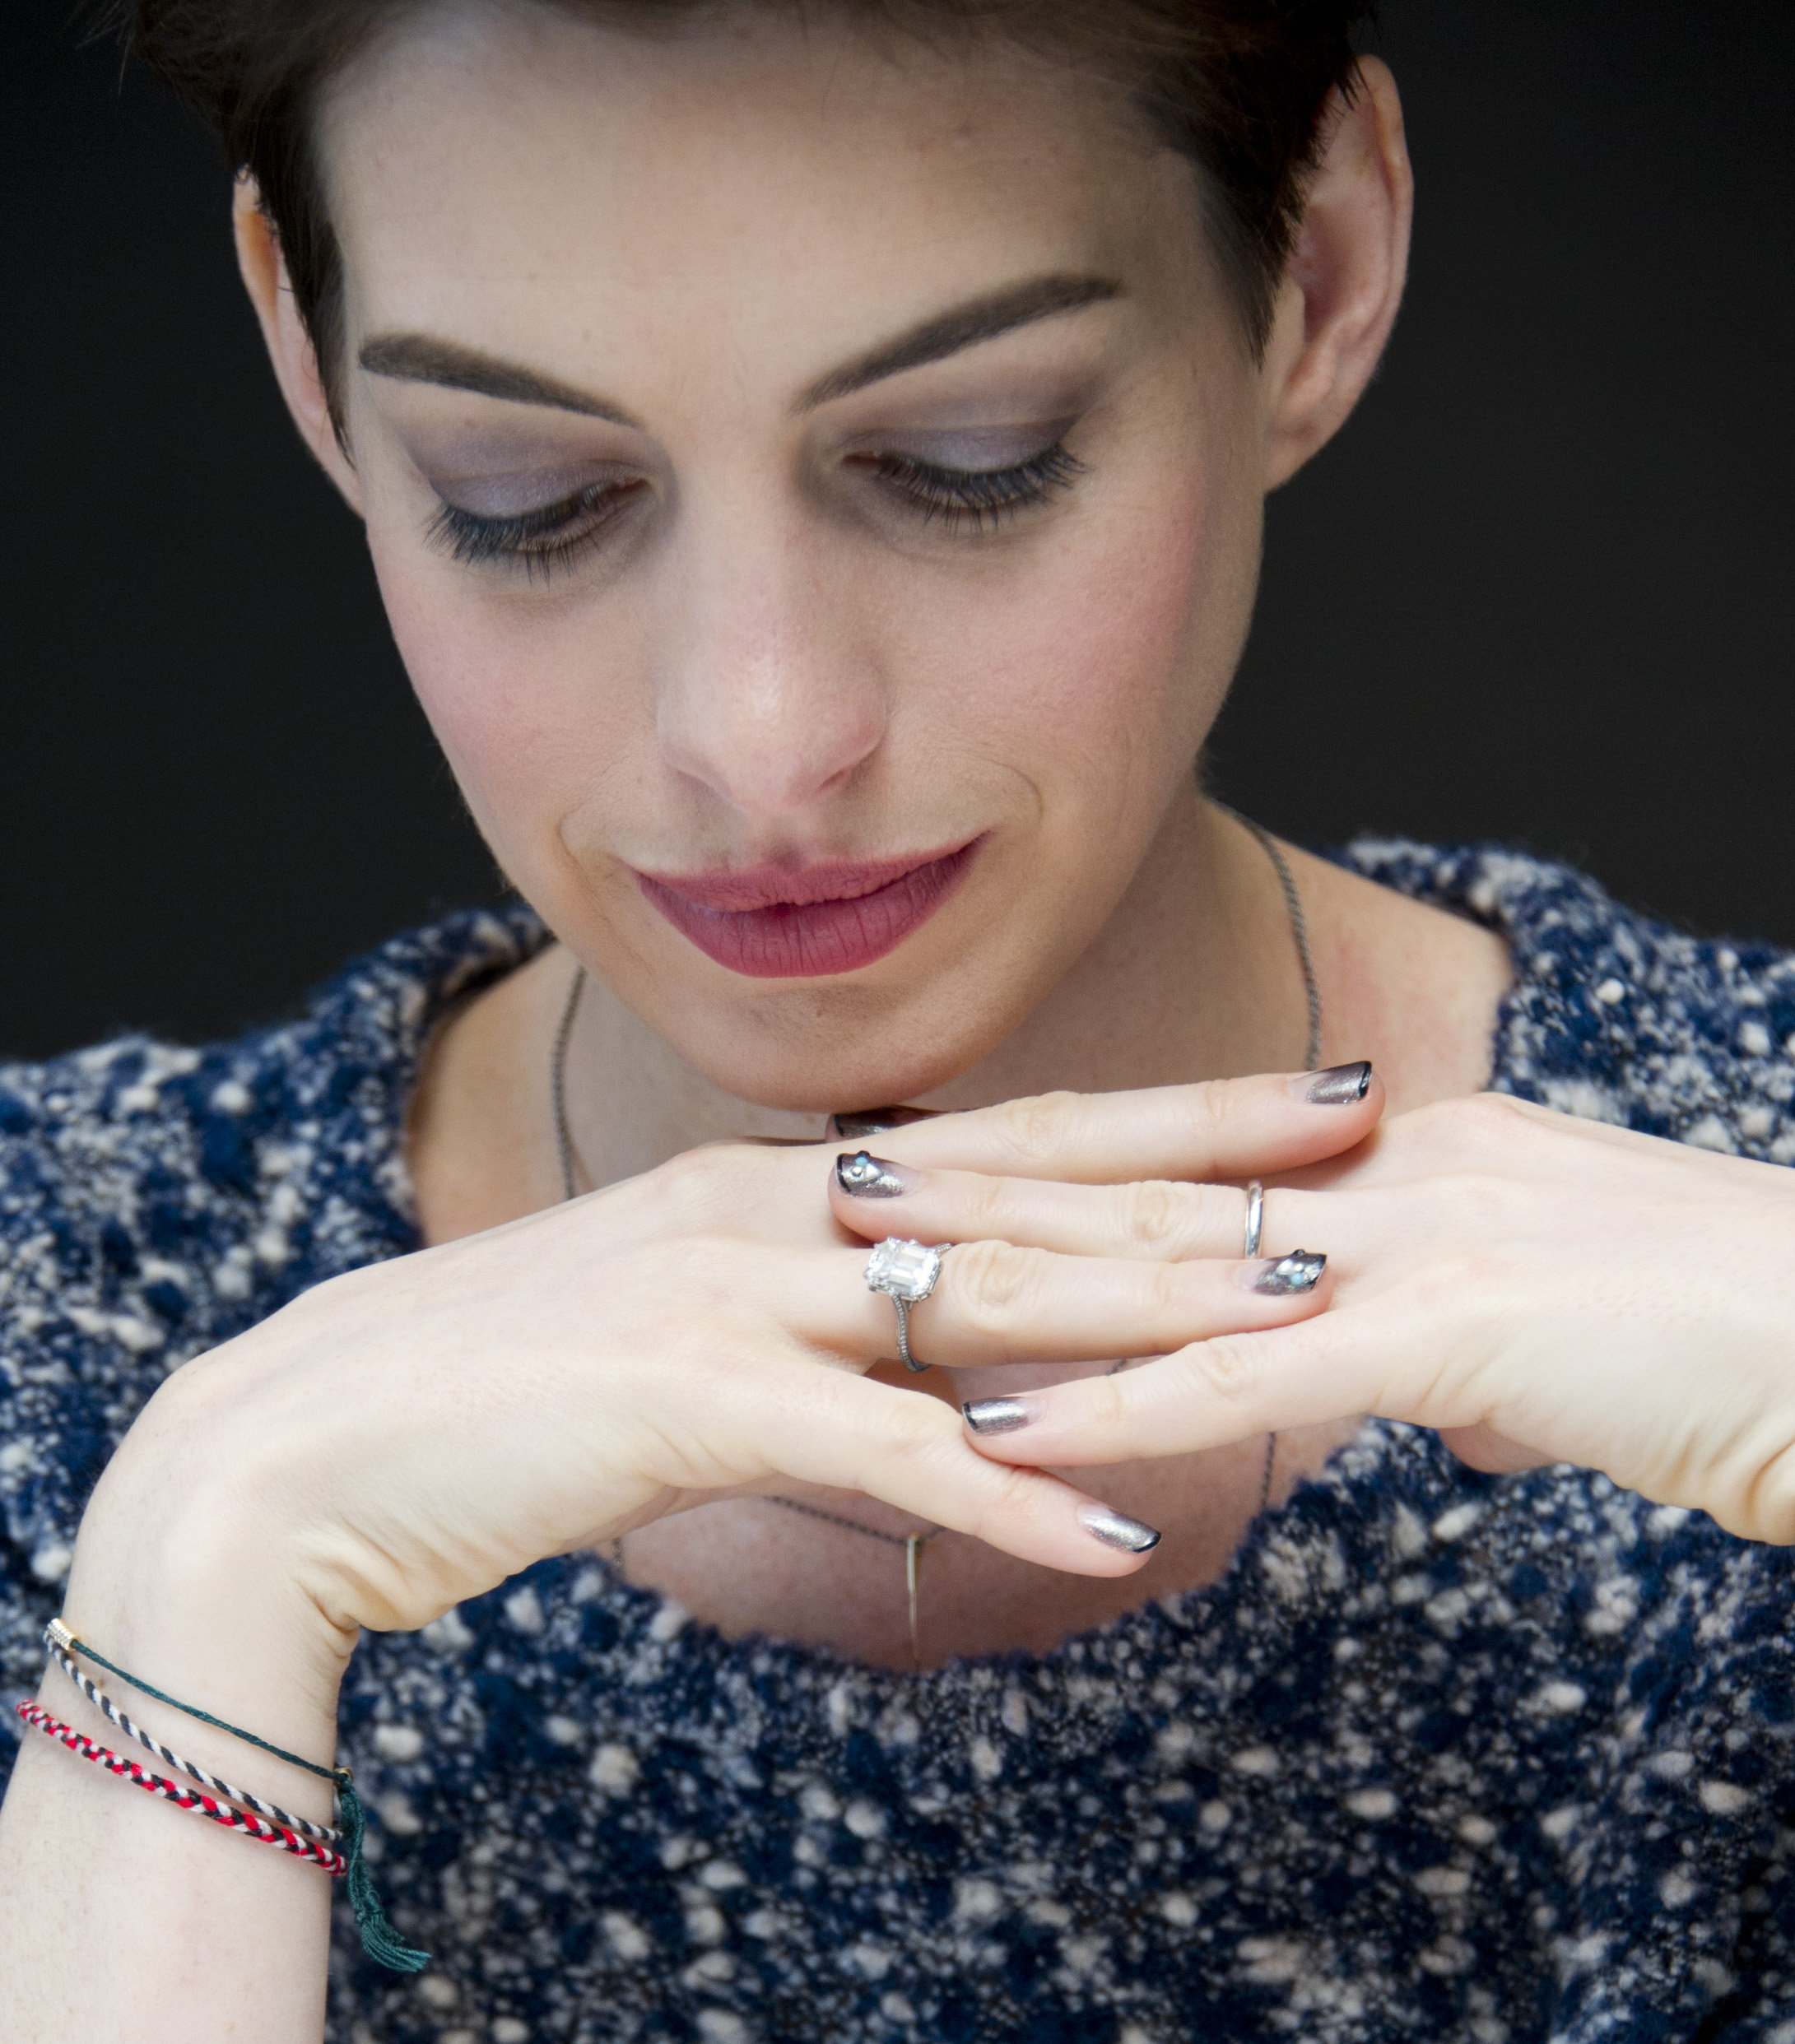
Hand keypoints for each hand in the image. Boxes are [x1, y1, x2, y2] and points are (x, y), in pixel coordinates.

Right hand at [67, 1069, 1378, 1688]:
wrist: (307, 1447)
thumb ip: (798, 1309)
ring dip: (1152, 1304)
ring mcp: (730, 1291)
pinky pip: (880, 1447)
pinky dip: (1001, 1484)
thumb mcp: (674, 1317)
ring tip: (1306, 1312)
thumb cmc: (494, 1389)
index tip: (1295, 1098)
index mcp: (777, 1182)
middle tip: (1364, 1147)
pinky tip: (1115, 1528)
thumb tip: (907, 1326)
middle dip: (1207, 1167)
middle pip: (1031, 1182)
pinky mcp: (687, 1398)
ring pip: (982, 1290)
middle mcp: (772, 1208)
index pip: (1013, 1134)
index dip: (1165, 1112)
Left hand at [856, 1088, 1794, 1543]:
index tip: (956, 1157)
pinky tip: (1009, 1440)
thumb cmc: (1734, 1347)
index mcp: (1424, 1161)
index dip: (1070, 1161)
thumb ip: (1489, 1359)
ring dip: (1010, 1282)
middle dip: (990, 1188)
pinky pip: (1246, 1380)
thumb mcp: (1577, 1345)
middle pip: (1149, 1183)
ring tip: (875, 1285)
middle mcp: (1400, 1176)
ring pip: (1168, 1266)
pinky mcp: (1452, 1330)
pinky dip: (1118, 1411)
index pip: (1202, 1158)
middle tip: (851, 1182)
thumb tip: (1454, 1411)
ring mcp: (1419, 1242)